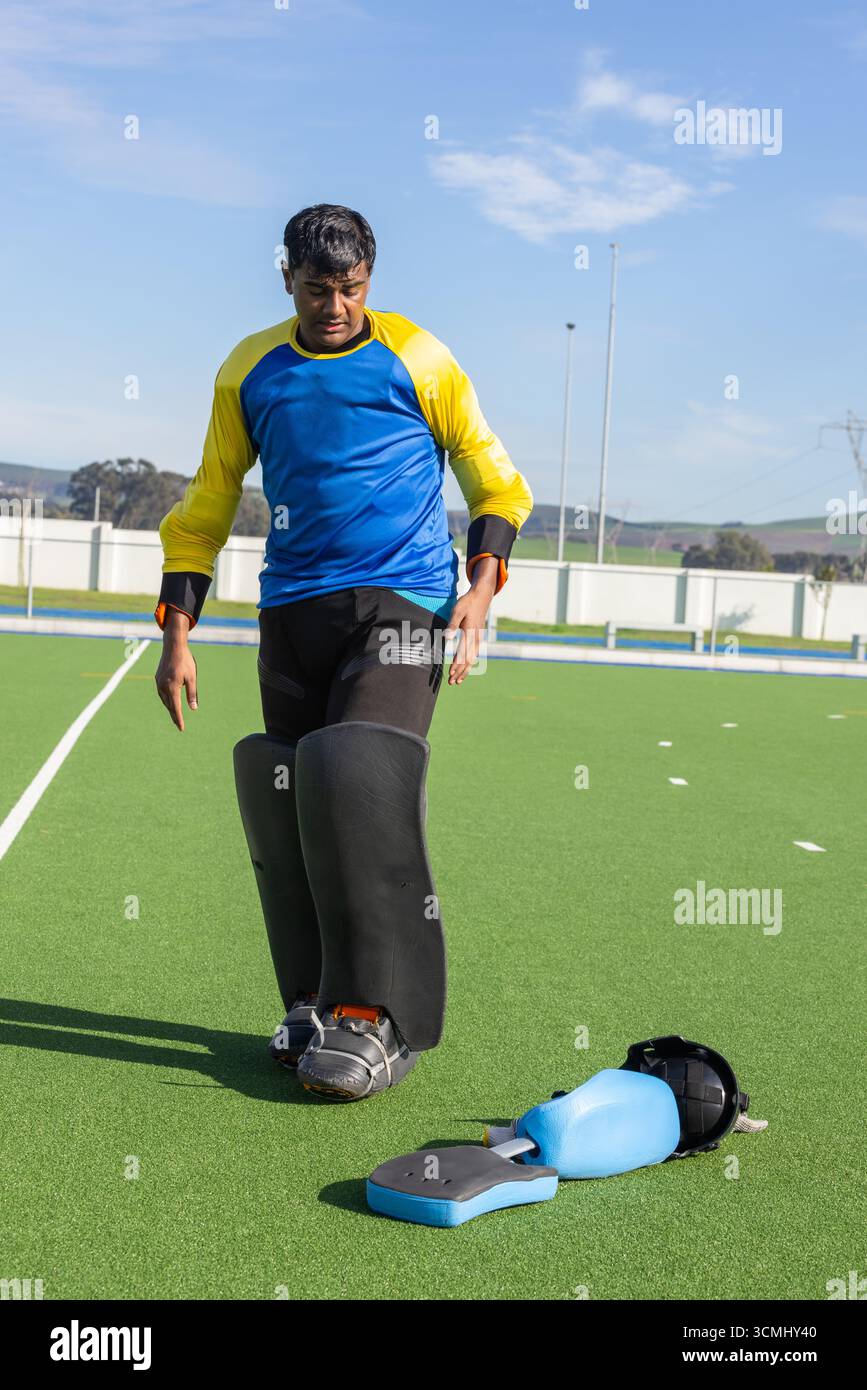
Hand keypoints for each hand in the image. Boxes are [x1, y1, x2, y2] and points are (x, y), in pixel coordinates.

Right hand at [154, 611, 197, 730]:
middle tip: (178, 725)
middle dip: (174, 715)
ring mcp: (158, 682)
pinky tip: (169, 701)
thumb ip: (192, 694)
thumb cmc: (185, 661)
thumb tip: (193, 708)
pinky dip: (166, 699)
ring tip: (175, 715)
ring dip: (170, 707)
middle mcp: (163, 687)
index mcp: (172, 688)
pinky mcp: (157, 678)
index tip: (181, 728)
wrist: (173, 647)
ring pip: (164, 700)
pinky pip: (161, 693)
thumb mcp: (192, 678)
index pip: (176, 708)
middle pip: (169, 705)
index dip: (178, 719)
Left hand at [445, 559, 496, 684]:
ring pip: (472, 659)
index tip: (450, 675)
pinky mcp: (478, 637)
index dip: (456, 666)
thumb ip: (451, 625)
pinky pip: (474, 654)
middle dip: (460, 673)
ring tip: (458, 680)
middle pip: (468, 660)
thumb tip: (446, 638)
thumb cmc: (467, 603)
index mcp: (469, 633)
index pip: (462, 654)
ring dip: (465, 670)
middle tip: (452, 683)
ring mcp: (478, 638)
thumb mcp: (457, 611)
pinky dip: (469, 663)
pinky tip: (466, 668)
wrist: (482, 596)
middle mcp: (475, 638)